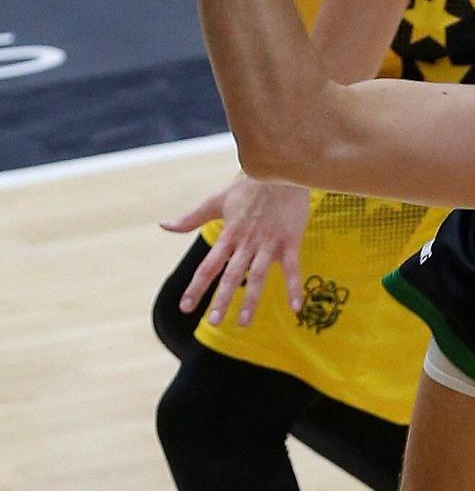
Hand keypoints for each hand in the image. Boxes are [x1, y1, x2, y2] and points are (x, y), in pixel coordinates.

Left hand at [162, 173, 309, 324]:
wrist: (281, 168)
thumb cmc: (249, 184)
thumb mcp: (217, 200)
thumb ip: (191, 218)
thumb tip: (163, 225)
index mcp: (229, 234)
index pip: (209, 265)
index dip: (197, 286)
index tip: (185, 307)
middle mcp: (247, 241)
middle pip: (232, 274)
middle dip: (222, 299)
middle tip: (213, 322)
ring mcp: (269, 242)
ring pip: (258, 275)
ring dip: (251, 299)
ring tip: (244, 322)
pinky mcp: (290, 240)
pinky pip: (293, 267)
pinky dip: (294, 287)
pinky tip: (296, 308)